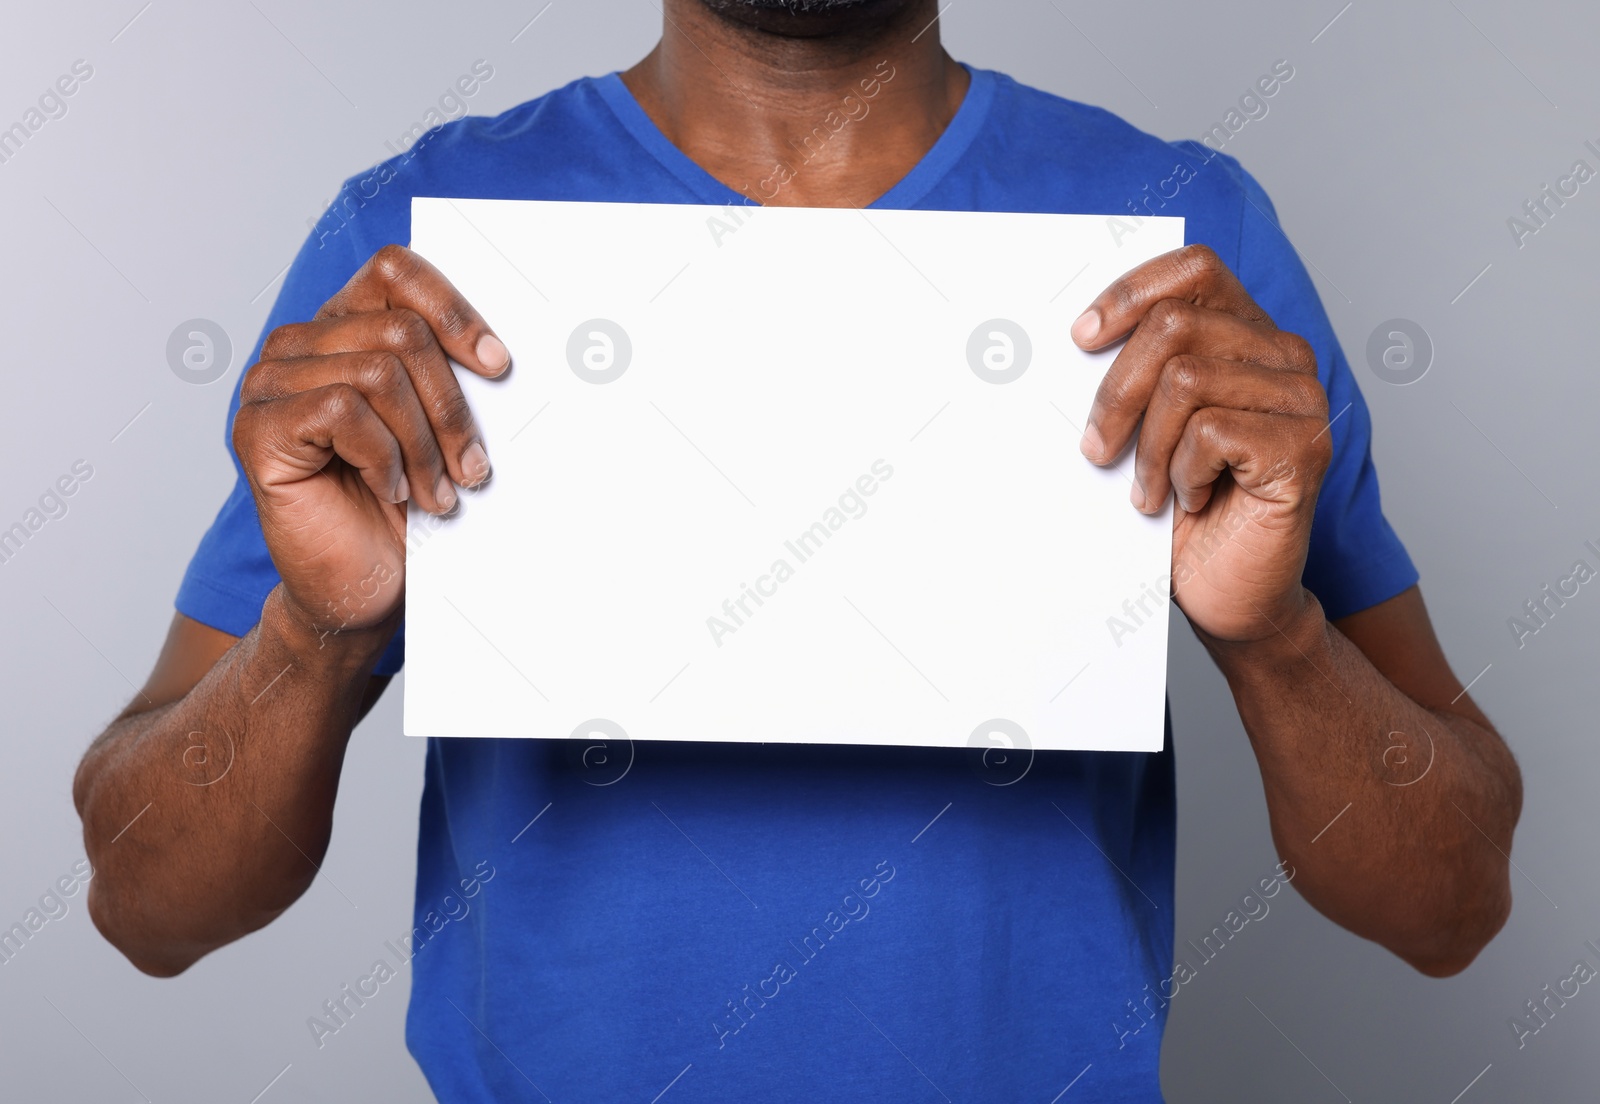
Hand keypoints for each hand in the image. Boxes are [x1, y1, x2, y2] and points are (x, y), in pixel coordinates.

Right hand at [233, 245, 507, 638]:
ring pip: (379, 372)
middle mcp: (299, 345)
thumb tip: (501, 352)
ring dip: (425, 443)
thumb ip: (448, 376)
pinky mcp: (257, 428)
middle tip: (474, 466)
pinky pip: (342, 411)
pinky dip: (384, 457)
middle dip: (452, 406)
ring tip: (439, 491)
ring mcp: (268, 384)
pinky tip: (392, 490)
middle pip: (400, 331)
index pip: (394, 270)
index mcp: (342, 328)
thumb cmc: (400, 510)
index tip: (497, 365)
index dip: (453, 309)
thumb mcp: (437, 430)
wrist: (360, 589)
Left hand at [1073, 244, 1331, 643]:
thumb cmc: (1182, 509)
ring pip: (1185, 380)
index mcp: (1246, 335)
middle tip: (1097, 449)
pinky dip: (1180, 474)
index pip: (1194, 269)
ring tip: (1148, 490)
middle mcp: (1283, 355)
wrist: (1225, 593)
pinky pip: (1209, 432)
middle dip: (1116, 392)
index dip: (1131, 292)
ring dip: (1147, 447)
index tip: (1081, 337)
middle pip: (1175, 325)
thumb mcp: (1145, 428)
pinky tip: (1191, 500)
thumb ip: (1135, 374)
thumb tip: (1073, 338)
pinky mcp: (1304, 447)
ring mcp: (1301, 399)